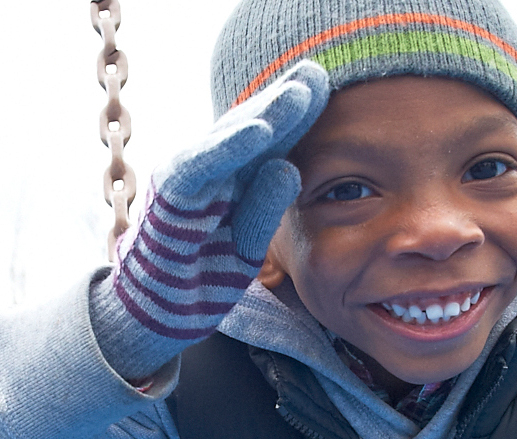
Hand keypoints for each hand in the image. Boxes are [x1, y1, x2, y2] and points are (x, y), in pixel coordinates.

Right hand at [95, 61, 328, 378]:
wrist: (155, 316)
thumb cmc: (203, 275)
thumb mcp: (247, 244)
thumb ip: (265, 207)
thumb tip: (289, 166)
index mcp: (236, 182)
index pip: (271, 143)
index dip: (300, 117)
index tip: (329, 89)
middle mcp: (213, 173)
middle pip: (252, 130)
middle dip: (285, 101)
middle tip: (318, 74)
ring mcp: (189, 180)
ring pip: (228, 140)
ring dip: (264, 114)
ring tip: (298, 93)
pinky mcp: (170, 197)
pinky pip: (200, 166)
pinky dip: (228, 148)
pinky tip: (259, 130)